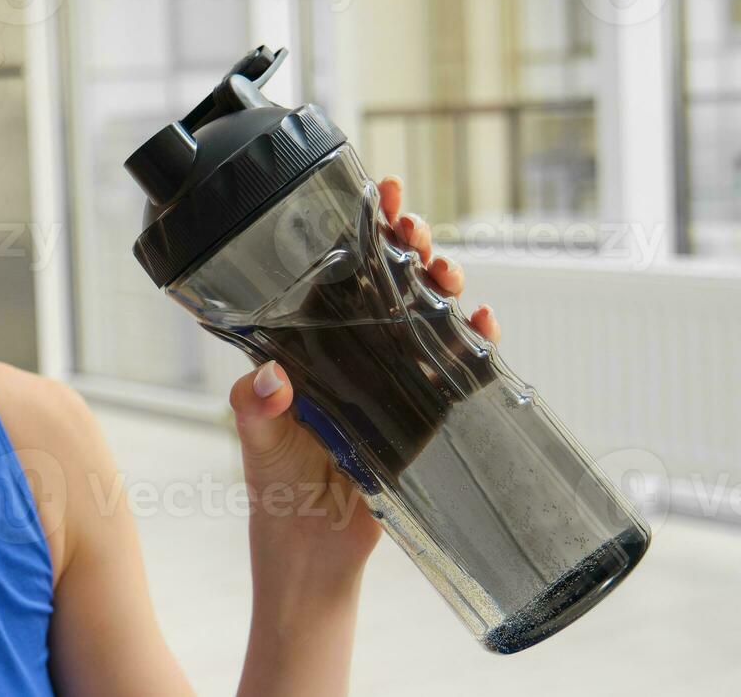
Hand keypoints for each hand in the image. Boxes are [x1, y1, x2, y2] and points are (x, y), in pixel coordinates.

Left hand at [226, 175, 499, 625]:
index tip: (378, 189)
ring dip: (443, 282)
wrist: (313, 551)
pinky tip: (483, 323)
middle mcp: (353, 350)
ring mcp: (392, 376)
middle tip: (415, 228)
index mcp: (309, 343)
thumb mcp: (258, 443)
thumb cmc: (275, 488)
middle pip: (389, 279)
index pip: (336, 269)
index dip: (359, 227)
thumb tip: (269, 379)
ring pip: (427, 311)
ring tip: (446, 271)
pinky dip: (476, 338)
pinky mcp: (424, 410)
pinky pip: (458, 364)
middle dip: (409, 243)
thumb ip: (256, 408)